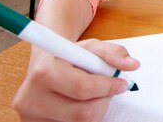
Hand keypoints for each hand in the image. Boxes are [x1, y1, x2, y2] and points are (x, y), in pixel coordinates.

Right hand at [13, 39, 139, 121]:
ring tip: (92, 95)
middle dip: (103, 100)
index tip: (121, 83)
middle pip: (83, 112)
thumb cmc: (70, 57)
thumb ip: (113, 53)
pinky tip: (81, 104)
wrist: (46, 67)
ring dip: (96, 110)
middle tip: (107, 89)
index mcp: (43, 71)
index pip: (83, 88)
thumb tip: (132, 64)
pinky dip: (84, 119)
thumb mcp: (92, 47)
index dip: (107, 87)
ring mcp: (30, 117)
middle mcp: (30, 97)